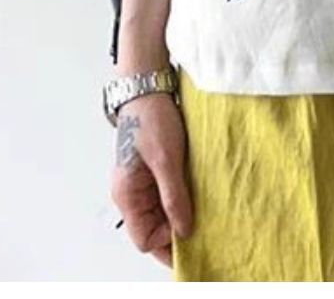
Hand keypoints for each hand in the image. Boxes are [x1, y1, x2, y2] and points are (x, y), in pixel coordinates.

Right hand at [110, 92, 192, 268]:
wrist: (149, 88)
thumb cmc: (152, 118)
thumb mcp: (166, 159)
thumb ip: (174, 196)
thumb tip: (183, 230)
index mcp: (127, 194)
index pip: (145, 239)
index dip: (168, 245)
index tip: (194, 240)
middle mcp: (132, 193)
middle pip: (154, 228)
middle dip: (177, 230)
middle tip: (206, 227)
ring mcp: (142, 182)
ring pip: (162, 211)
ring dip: (182, 212)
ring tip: (206, 210)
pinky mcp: (154, 170)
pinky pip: (167, 193)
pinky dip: (182, 196)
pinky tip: (200, 192)